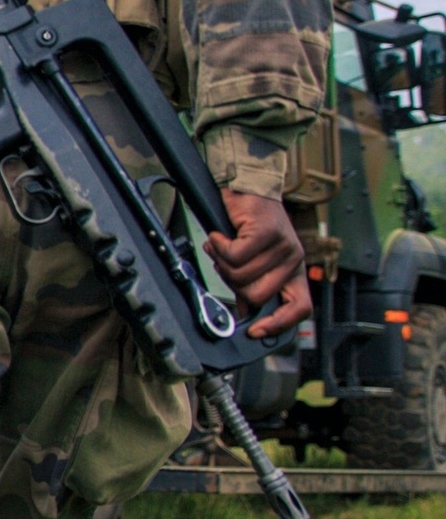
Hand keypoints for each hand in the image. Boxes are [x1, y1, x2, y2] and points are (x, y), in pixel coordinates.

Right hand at [206, 190, 312, 337]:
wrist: (246, 186)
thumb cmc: (249, 222)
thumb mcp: (256, 258)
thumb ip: (254, 284)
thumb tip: (245, 312)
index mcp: (294, 270)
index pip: (300, 308)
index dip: (278, 325)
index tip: (254, 331)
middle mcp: (293, 260)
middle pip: (257, 295)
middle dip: (232, 282)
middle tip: (225, 264)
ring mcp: (283, 247)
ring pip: (240, 275)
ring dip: (221, 261)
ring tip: (222, 246)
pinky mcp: (266, 233)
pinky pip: (234, 256)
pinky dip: (219, 247)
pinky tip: (220, 237)